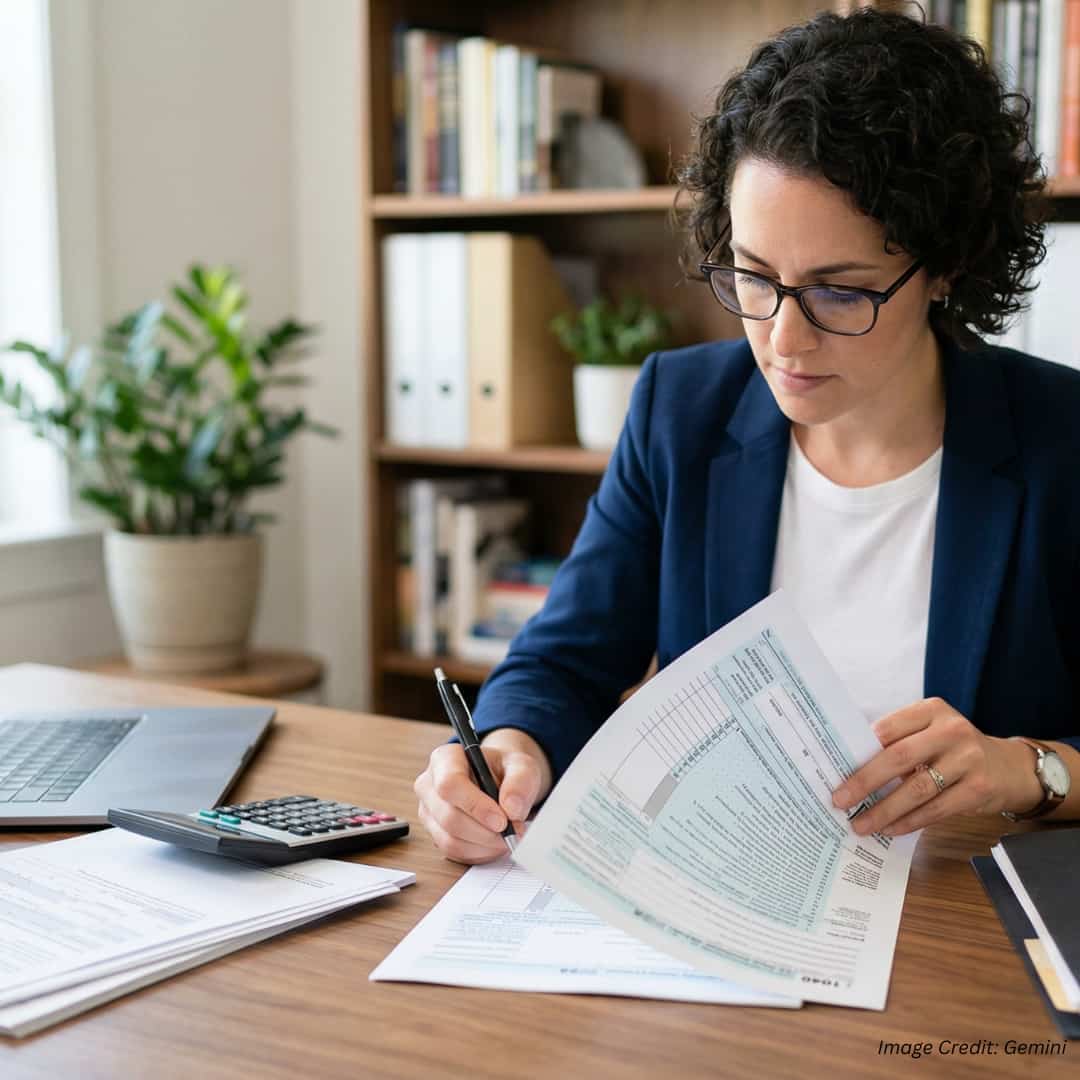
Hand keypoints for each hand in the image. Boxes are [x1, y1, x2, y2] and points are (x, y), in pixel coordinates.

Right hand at [413, 728, 551, 863]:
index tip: (502, 820)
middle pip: (449, 818)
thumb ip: (520, 782)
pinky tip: (494, 843)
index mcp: (445, 758)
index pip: (449, 784)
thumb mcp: (521, 765)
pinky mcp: (435, 834)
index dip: (475, 806)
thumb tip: (512, 809)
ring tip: (506, 837)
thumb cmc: (505, 769)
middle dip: (485, 832)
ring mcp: (429, 812)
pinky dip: (479, 853)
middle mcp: (429, 785)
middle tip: (513, 831)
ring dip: (484, 845)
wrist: (501, 781)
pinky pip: (454, 853)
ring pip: (450, 840)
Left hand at [830, 697, 1043, 837]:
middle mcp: (951, 730)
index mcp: (931, 710)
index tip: (834, 769)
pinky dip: (909, 821)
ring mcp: (968, 759)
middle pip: (898, 758)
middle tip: (840, 800)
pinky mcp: (978, 789)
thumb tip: (849, 765)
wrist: (1009, 768)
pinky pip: (936, 809)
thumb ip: (899, 742)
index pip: (887, 728)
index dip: (859, 751)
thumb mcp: (930, 733)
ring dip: (884, 810)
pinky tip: (890, 829)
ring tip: (861, 823)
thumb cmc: (955, 750)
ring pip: (917, 789)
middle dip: (864, 782)